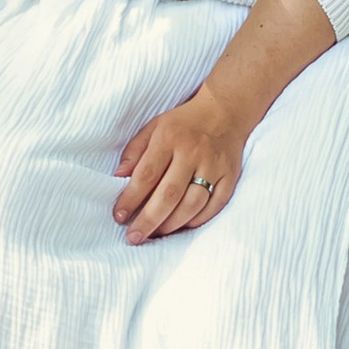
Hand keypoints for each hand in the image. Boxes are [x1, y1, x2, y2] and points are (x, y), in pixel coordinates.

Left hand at [113, 88, 243, 242]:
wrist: (225, 111)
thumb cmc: (183, 124)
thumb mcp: (154, 127)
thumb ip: (134, 151)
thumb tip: (118, 177)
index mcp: (170, 138)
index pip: (146, 175)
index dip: (130, 198)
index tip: (119, 216)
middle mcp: (193, 153)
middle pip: (169, 194)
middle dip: (149, 220)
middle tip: (134, 237)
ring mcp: (214, 166)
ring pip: (193, 204)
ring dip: (172, 224)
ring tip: (156, 233)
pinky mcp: (231, 176)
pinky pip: (215, 206)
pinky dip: (197, 220)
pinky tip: (182, 225)